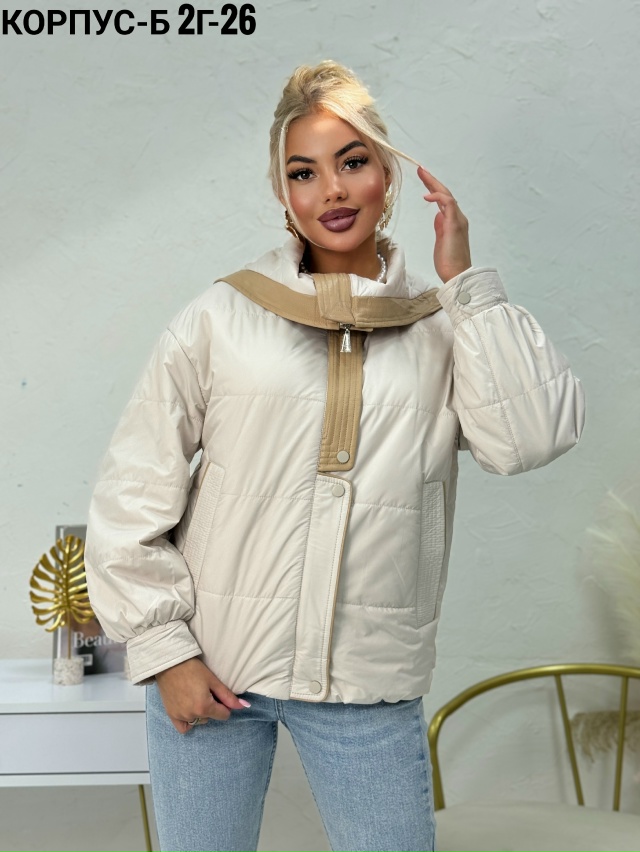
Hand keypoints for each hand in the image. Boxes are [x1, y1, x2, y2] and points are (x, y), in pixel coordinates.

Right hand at [155, 657, 249, 733]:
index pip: (224, 715)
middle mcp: (192, 715)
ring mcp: (180, 716)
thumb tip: (244, 706)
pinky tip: (189, 710)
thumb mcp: (213, 681)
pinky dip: (189, 722)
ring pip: (198, 721)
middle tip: (205, 692)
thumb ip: (228, 696)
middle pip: (211, 717)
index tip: (218, 695)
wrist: (170, 664)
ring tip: (195, 697)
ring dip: (201, 713)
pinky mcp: (171, 715)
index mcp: (204, 707)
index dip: (224, 705)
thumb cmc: (193, 669)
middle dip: (212, 708)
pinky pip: (183, 727)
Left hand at [417, 166, 471, 283]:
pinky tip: (427, 195)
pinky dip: (438, 197)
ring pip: (447, 195)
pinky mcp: (455, 224)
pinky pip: (448, 204)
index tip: (423, 179)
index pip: (443, 200)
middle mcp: (458, 217)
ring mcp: (458, 220)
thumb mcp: (441, 241)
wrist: (457, 275)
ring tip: (422, 174)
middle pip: (445, 193)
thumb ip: (440, 227)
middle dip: (432, 181)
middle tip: (421, 170)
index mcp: (453, 221)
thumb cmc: (449, 262)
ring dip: (434, 184)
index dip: (433, 189)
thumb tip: (437, 216)